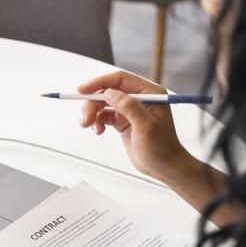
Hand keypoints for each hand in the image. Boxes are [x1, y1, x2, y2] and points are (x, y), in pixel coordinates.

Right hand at [77, 71, 192, 180]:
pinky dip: (97, 122)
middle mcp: (139, 98)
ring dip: (92, 113)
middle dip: (93, 103)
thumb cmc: (161, 148)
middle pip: (108, 91)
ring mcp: (129, 109)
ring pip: (103, 103)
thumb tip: (110, 93)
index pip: (120, 79)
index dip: (99, 83)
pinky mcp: (122, 120)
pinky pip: (103, 115)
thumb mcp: (146, 126)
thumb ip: (129, 107)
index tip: (82, 90)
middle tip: (85, 118)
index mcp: (150, 92)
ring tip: (88, 125)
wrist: (163, 166)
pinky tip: (98, 130)